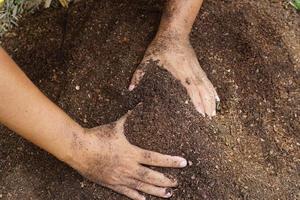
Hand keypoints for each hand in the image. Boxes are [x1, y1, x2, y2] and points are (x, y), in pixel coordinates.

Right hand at [68, 112, 186, 199]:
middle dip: (166, 180)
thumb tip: (140, 104)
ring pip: (142, 187)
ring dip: (156, 191)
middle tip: (177, 183)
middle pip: (152, 176)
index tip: (183, 163)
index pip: (156, 158)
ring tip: (168, 194)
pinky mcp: (111, 183)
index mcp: (131, 153)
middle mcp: (128, 167)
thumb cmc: (97, 136)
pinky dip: (136, 196)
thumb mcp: (115, 125)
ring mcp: (120, 177)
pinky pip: (126, 192)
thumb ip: (130, 116)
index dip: (171, 161)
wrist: (78, 149)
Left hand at [129, 38, 218, 116]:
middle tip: (210, 117)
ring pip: (207, 85)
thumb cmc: (160, 46)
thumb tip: (130, 89)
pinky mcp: (198, 66)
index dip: (196, 100)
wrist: (174, 32)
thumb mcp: (148, 60)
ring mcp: (196, 68)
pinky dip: (212, 89)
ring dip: (211, 98)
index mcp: (180, 71)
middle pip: (202, 89)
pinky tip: (215, 97)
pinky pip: (207, 80)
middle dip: (207, 103)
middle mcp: (191, 71)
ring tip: (213, 112)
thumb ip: (139, 74)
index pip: (191, 88)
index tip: (200, 112)